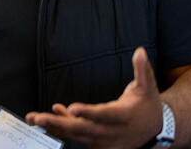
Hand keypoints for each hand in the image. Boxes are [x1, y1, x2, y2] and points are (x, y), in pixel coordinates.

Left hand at [25, 47, 163, 148]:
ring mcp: (103, 141)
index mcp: (124, 117)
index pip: (104, 115)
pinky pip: (76, 137)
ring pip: (75, 135)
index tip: (72, 108)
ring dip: (54, 127)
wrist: (156, 131)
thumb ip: (142, 69)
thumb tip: (139, 51)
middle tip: (38, 117)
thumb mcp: (148, 86)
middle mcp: (112, 132)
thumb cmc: (148, 106)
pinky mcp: (97, 145)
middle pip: (82, 129)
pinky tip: (48, 116)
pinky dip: (61, 128)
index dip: (88, 113)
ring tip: (34, 118)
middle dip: (59, 124)